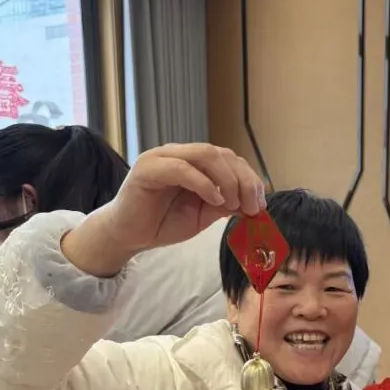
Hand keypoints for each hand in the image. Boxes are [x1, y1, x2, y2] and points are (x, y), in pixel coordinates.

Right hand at [91, 142, 263, 251]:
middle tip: (251, 207)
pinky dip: (203, 183)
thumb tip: (253, 204)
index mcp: (195, 162)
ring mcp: (163, 157)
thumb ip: (225, 205)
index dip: (250, 178)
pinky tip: (214, 200)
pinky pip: (181, 168)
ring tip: (232, 204)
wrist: (129, 235)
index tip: (260, 204)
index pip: (229, 159)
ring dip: (226, 179)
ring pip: (204, 154)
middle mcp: (180, 154)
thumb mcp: (203, 215)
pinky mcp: (148, 168)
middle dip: (243, 180)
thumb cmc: (163, 223)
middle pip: (221, 154)